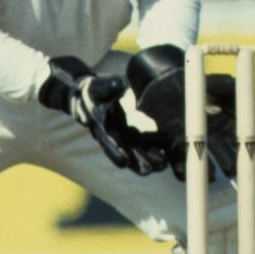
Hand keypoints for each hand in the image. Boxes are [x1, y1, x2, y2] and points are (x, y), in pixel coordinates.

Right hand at [40, 59, 169, 174]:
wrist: (89, 97)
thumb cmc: (94, 91)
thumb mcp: (98, 87)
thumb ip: (109, 86)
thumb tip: (121, 84)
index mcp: (100, 125)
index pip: (107, 140)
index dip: (115, 150)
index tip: (123, 162)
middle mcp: (110, 135)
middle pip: (123, 151)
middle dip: (136, 160)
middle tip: (151, 169)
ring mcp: (120, 136)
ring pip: (133, 151)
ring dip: (147, 159)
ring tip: (162, 166)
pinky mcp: (128, 134)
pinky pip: (139, 145)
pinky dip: (150, 150)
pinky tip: (165, 155)